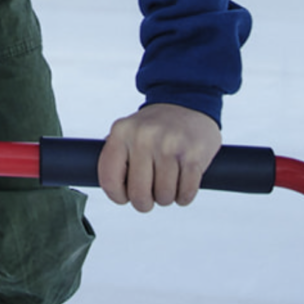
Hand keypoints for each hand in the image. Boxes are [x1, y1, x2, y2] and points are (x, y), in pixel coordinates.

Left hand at [99, 103, 221, 211]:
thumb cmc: (156, 127)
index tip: (125, 196)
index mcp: (122, 132)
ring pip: (164, 197)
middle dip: (145, 202)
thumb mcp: (128, 131)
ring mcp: (170, 145)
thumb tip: (110, 186)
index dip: (117, 196)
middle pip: (139, 194)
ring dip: (167, 197)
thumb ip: (116, 156)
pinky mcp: (194, 154)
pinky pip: (186, 193)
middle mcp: (144, 137)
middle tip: (151, 194)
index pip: (109, 179)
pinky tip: (183, 182)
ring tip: (168, 182)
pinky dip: (184, 196)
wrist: (189, 101)